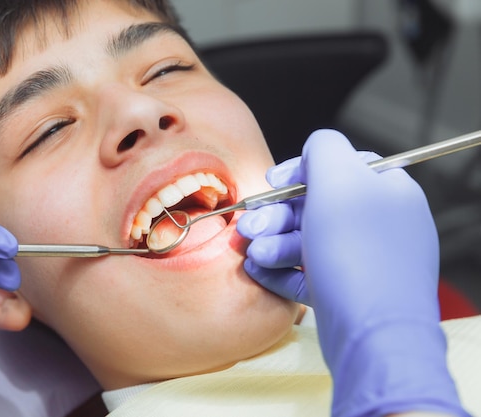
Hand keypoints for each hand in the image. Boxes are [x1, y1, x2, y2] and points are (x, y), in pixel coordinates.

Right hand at [238, 130, 468, 416]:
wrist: (372, 334)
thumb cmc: (357, 251)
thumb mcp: (338, 180)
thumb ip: (325, 148)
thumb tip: (316, 148)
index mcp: (385, 190)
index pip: (340, 166)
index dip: (301, 171)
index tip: (273, 182)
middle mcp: (377, 224)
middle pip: (315, 207)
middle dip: (276, 214)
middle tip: (249, 226)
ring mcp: (362, 261)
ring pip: (307, 241)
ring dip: (273, 243)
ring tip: (252, 253)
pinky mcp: (345, 292)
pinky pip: (307, 272)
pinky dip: (280, 269)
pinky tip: (256, 270)